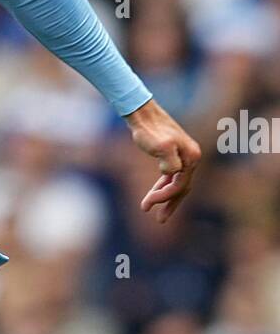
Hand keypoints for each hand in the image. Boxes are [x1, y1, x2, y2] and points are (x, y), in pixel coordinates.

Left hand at [124, 99, 200, 224]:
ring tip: (153, 210)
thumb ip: (169, 163)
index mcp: (191, 157)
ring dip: (166, 197)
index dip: (163, 198)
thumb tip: (172, 174)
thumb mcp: (160, 146)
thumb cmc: (150, 130)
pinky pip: (172, 175)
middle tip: (159, 220)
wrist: (142, 113)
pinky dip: (163, 186)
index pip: (179, 186)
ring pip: (177, 183)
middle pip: (182, 188)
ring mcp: (184, 156)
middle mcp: (191, 157)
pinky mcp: (173, 154)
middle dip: (169, 204)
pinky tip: (154, 193)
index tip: (145, 205)